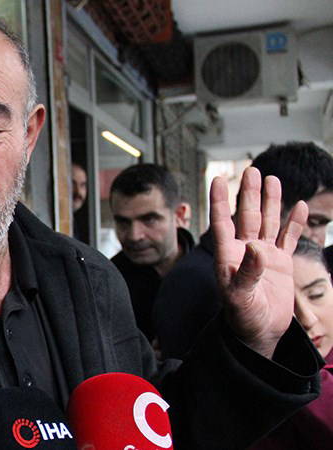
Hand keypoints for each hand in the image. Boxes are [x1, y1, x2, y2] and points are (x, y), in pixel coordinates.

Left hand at [210, 167, 307, 357]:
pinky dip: (294, 223)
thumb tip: (257, 248)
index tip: (218, 179)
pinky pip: (288, 238)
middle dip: (248, 193)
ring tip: (271, 179)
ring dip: (269, 202)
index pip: (222, 222)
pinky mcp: (281, 263)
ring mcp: (263, 255)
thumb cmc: (242, 318)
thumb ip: (248, 272)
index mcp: (228, 256)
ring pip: (267, 222)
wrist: (258, 334)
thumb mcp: (240, 297)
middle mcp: (245, 251)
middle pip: (246, 216)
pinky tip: (299, 206)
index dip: (219, 201)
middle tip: (252, 169)